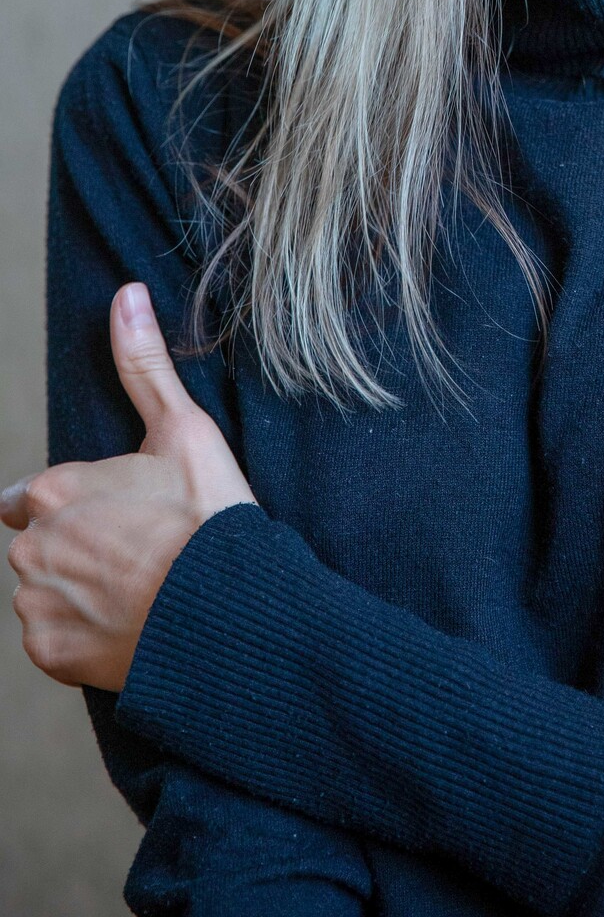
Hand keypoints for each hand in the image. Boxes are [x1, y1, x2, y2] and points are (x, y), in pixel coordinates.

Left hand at [2, 282, 256, 691]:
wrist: (227, 613)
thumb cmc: (207, 517)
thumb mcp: (184, 429)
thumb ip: (143, 365)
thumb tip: (126, 296)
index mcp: (53, 490)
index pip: (29, 497)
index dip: (75, 504)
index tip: (118, 514)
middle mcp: (30, 549)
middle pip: (40, 545)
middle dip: (77, 547)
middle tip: (140, 550)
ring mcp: (38, 606)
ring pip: (45, 592)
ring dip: (78, 590)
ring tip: (140, 588)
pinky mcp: (51, 655)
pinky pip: (55, 639)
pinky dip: (84, 633)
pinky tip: (132, 620)